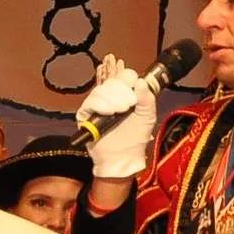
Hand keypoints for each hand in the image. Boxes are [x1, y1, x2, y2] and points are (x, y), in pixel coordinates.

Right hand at [77, 54, 157, 179]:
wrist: (123, 157)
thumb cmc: (135, 137)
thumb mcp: (147, 116)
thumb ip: (147, 98)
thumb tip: (140, 81)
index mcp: (124, 94)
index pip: (121, 75)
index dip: (126, 75)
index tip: (132, 81)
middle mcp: (109, 96)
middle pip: (111, 80)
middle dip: (122, 90)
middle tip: (129, 104)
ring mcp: (96, 105)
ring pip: (101, 90)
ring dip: (113, 98)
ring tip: (120, 111)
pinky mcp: (85, 115)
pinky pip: (90, 102)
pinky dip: (100, 105)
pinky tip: (109, 112)